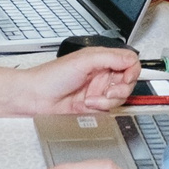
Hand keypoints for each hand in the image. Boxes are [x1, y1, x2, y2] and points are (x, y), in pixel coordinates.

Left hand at [8, 47, 141, 115]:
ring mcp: (98, 91)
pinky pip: (109, 110)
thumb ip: (110, 57)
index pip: (129, 63)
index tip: (126, 77)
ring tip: (91, 99)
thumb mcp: (84, 60)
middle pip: (128, 83)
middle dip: (120, 89)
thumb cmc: (52, 76)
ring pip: (120, 98)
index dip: (132, 71)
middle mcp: (102, 75)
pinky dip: (100, 108)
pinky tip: (87, 104)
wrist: (36, 97)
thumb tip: (131, 60)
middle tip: (108, 91)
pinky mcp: (94, 107)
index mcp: (102, 59)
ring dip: (107, 100)